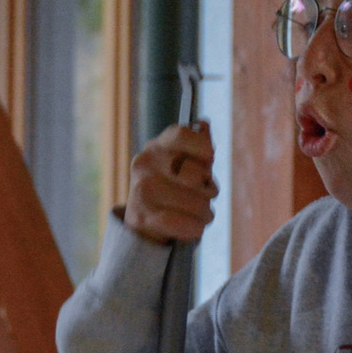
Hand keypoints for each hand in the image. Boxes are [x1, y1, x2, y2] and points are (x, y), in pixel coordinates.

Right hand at [121, 122, 217, 245]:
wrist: (144, 224)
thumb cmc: (173, 189)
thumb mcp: (185, 164)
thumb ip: (197, 146)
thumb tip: (203, 124)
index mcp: (157, 146)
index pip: (182, 134)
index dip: (203, 147)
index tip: (209, 160)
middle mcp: (145, 164)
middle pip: (196, 174)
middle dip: (209, 189)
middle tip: (204, 195)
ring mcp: (141, 191)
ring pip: (196, 203)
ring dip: (205, 213)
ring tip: (197, 213)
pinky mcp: (142, 218)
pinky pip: (186, 224)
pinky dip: (196, 228)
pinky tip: (192, 226)